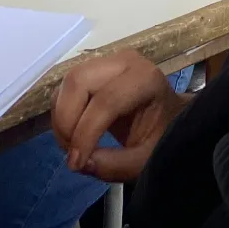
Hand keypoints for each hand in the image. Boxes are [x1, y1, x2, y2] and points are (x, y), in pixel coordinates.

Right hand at [52, 49, 186, 182]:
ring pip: (68, 83)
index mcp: (145, 79)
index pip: (106, 101)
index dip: (85, 133)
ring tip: (72, 146)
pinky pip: (66, 88)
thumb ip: (116, 165)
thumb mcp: (145, 159)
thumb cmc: (161, 136)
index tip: (77, 163)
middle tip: (72, 153)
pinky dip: (61, 113)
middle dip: (67, 121)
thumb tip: (80, 163)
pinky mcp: (93, 69)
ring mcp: (106, 61)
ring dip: (61, 118)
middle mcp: (123, 61)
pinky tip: (72, 134)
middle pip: (78, 81)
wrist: (167, 117)